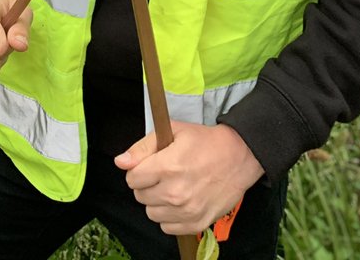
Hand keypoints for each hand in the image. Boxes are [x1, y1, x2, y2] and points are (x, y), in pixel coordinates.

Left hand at [115, 121, 263, 235]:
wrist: (238, 157)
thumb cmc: (205, 142)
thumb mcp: (173, 131)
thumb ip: (143, 147)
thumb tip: (120, 161)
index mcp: (168, 166)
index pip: (132, 178)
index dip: (138, 169)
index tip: (150, 165)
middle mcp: (175, 192)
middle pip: (140, 196)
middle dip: (147, 184)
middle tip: (163, 174)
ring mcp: (186, 211)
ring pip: (152, 213)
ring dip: (157, 201)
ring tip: (172, 187)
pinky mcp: (196, 224)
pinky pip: (167, 227)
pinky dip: (169, 216)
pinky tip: (180, 201)